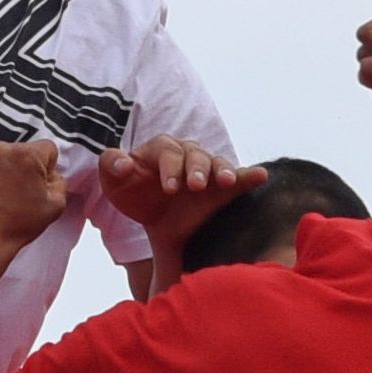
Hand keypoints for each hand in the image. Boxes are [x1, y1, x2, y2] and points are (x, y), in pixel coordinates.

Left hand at [0, 135, 75, 248]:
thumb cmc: (17, 224)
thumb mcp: (56, 205)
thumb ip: (60, 182)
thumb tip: (53, 174)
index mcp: (27, 154)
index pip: (48, 148)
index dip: (49, 167)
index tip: (41, 183)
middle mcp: (3, 148)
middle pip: (26, 150)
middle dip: (28, 167)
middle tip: (24, 192)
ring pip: (8, 156)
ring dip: (10, 169)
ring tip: (6, 194)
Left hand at [93, 135, 251, 248]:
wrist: (159, 222)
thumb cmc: (136, 196)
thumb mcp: (115, 185)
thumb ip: (111, 167)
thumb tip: (122, 163)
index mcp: (161, 150)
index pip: (167, 150)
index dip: (169, 167)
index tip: (169, 188)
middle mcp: (188, 155)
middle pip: (194, 154)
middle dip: (195, 168)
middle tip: (195, 186)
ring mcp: (208, 169)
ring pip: (217, 162)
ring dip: (221, 170)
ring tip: (223, 182)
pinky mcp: (224, 186)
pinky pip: (240, 177)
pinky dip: (250, 175)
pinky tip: (261, 176)